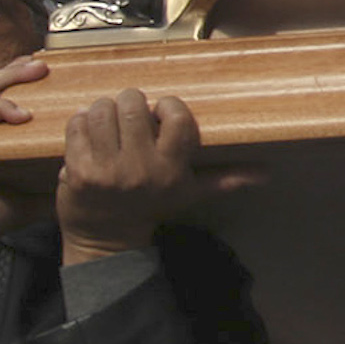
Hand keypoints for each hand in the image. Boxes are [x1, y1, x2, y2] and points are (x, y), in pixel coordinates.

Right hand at [0, 56, 49, 260]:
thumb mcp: (23, 199)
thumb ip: (45, 189)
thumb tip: (74, 187)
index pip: (0, 98)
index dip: (20, 83)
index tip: (49, 73)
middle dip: (18, 71)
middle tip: (46, 62)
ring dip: (11, 76)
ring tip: (38, 69)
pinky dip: (1, 108)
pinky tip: (24, 114)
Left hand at [55, 88, 248, 269]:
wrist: (108, 240)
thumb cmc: (151, 207)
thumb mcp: (191, 193)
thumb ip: (227, 179)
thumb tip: (267, 174)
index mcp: (172, 169)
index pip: (177, 117)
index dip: (167, 106)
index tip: (159, 114)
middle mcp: (141, 167)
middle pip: (132, 104)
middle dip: (129, 103)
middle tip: (128, 117)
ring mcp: (108, 169)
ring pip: (101, 109)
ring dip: (102, 111)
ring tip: (106, 124)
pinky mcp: (79, 170)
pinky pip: (76, 125)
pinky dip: (79, 123)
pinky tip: (87, 134)